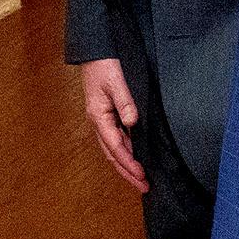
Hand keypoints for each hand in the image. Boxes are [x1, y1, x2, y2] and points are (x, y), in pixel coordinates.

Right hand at [80, 58, 147, 191]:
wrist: (95, 51)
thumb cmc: (103, 64)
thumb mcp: (116, 81)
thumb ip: (125, 102)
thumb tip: (132, 123)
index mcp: (98, 116)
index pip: (114, 147)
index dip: (128, 163)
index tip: (142, 175)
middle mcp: (98, 121)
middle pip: (112, 154)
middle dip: (127, 172)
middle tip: (143, 187)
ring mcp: (102, 119)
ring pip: (113, 149)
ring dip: (126, 165)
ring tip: (140, 179)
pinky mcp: (107, 115)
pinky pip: (115, 139)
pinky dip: (125, 152)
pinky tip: (134, 156)